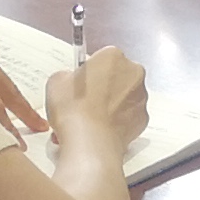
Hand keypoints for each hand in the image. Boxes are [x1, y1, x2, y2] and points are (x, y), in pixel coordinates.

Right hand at [46, 42, 150, 172]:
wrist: (90, 143)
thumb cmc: (75, 110)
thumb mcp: (56, 83)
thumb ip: (66, 75)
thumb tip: (69, 80)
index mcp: (113, 56)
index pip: (102, 58)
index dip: (88, 72)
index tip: (80, 84)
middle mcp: (133, 73)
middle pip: (116, 76)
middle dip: (103, 87)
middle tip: (83, 102)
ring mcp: (141, 97)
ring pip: (124, 97)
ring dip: (110, 105)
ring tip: (89, 120)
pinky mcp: (143, 119)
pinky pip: (128, 116)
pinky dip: (117, 122)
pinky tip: (100, 129)